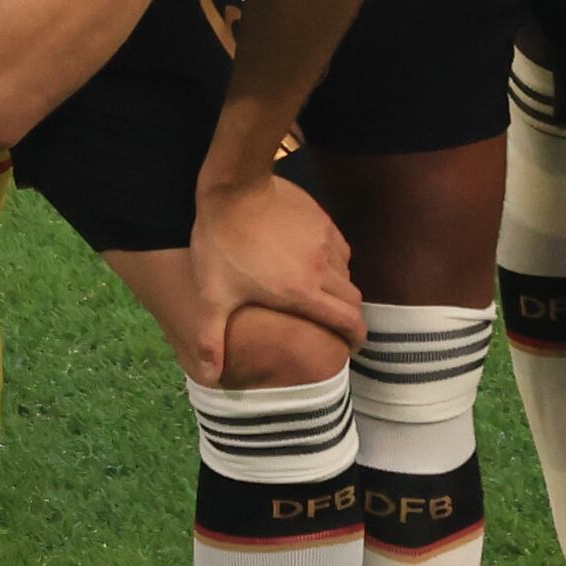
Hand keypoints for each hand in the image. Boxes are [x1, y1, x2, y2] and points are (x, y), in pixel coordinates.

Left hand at [173, 168, 366, 380]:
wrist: (234, 188)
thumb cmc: (222, 244)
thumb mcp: (212, 295)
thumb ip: (211, 339)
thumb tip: (208, 377)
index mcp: (301, 292)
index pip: (348, 320)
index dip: (356, 338)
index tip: (352, 346)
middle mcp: (322, 269)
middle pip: (353, 300)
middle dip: (350, 317)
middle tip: (337, 325)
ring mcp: (325, 242)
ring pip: (348, 273)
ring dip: (341, 289)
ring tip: (323, 295)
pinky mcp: (323, 220)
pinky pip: (341, 249)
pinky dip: (336, 263)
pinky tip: (316, 262)